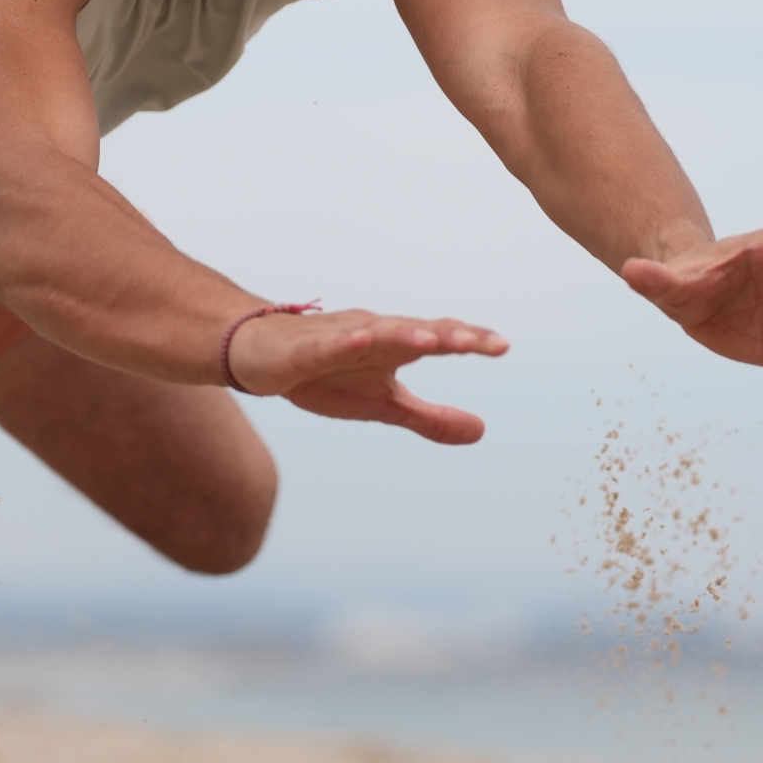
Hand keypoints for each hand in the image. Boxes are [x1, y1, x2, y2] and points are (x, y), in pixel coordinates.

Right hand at [226, 310, 507, 444]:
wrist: (259, 355)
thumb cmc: (326, 374)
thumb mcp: (383, 404)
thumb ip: (430, 418)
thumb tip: (482, 431)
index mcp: (394, 347)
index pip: (439, 338)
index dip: (470, 340)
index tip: (503, 346)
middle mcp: (372, 334)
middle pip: (414, 331)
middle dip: (446, 335)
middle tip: (479, 343)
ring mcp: (337, 338)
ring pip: (374, 333)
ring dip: (402, 334)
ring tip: (431, 341)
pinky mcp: (302, 350)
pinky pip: (324, 346)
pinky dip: (342, 343)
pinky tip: (359, 341)